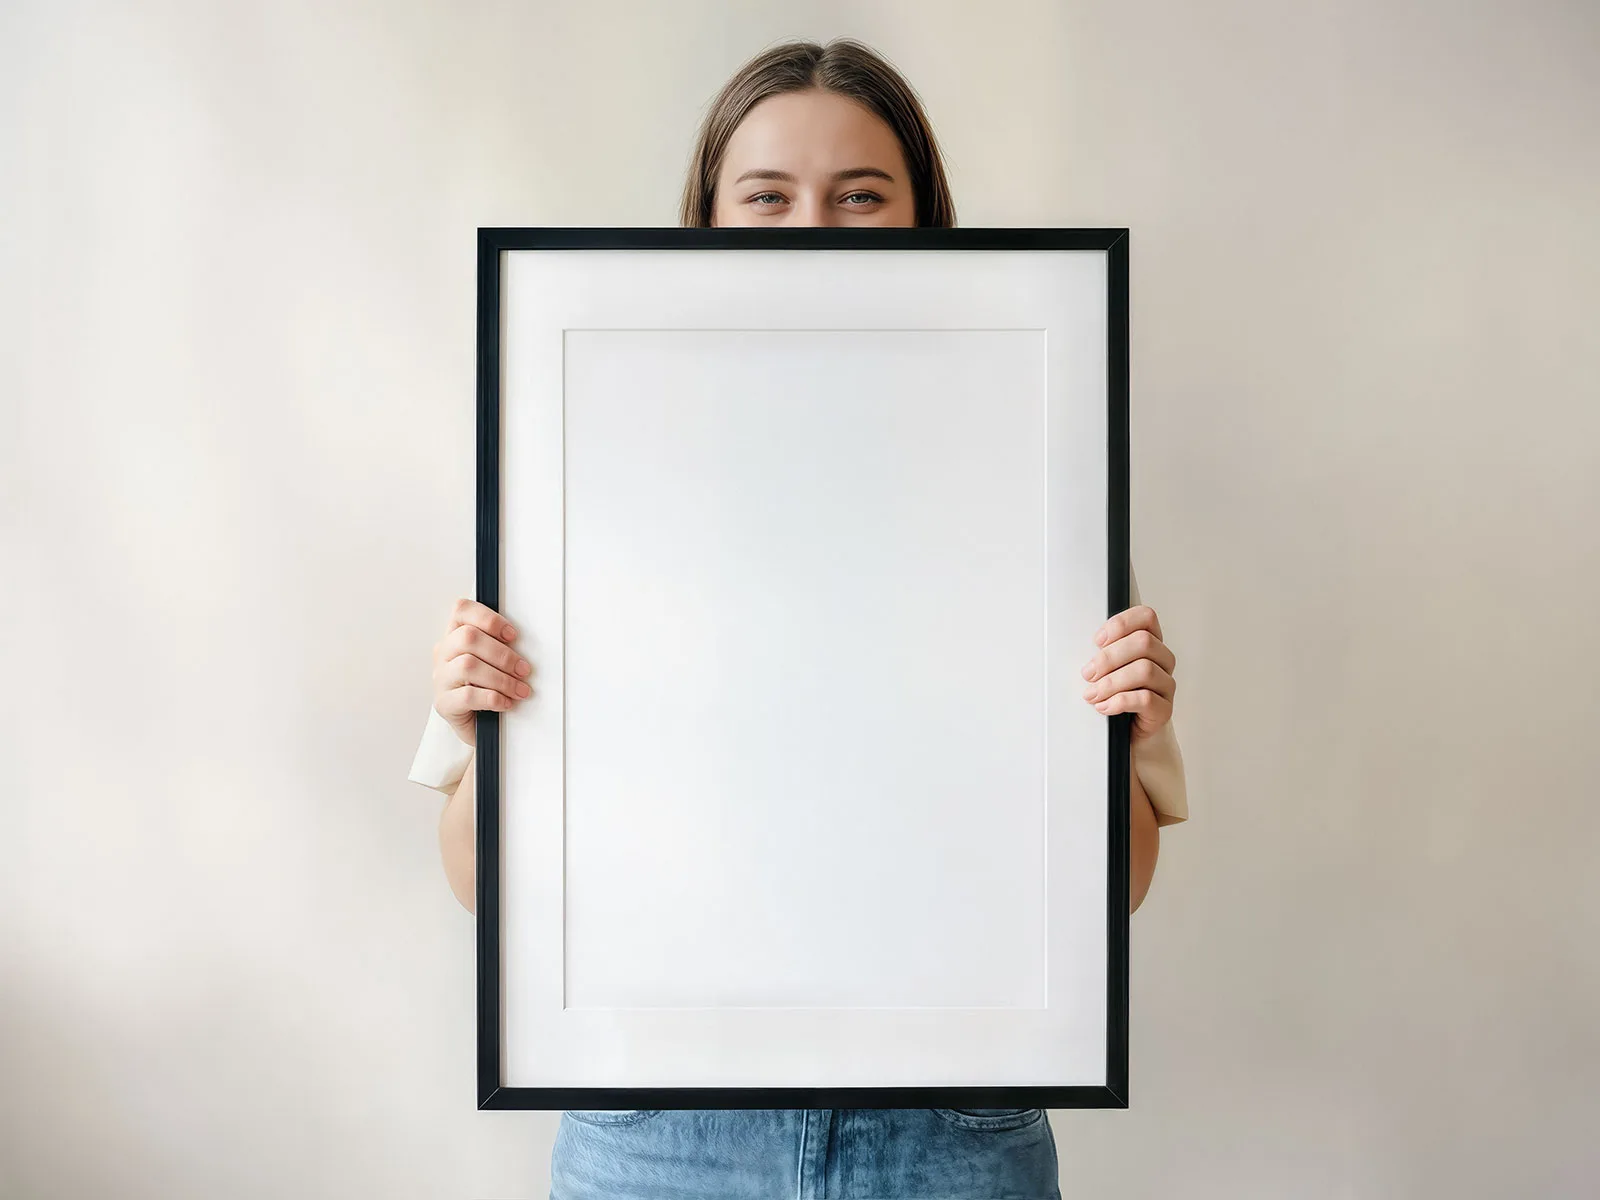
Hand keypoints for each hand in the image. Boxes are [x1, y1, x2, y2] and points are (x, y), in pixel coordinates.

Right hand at [430, 598, 534, 745]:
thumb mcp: (492, 662)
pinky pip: (468, 696)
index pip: (462, 611)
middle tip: (523, 669)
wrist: (475, 726)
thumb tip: (526, 644)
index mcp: (454, 636)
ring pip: (468, 665)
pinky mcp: (444, 703)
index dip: (488, 618)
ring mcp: (441, 678)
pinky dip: (493, 698)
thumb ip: (500, 646)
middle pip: (468, 638)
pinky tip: (506, 702)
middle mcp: (443, 654)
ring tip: (519, 690)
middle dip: (502, 653)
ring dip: (501, 678)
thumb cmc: (485, 688)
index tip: (512, 635)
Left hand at [1081, 605, 1176, 742]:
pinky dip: (1119, 701)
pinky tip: (1104, 707)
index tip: (1097, 640)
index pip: (1146, 617)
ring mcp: (1166, 684)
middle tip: (1087, 673)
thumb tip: (1076, 648)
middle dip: (1109, 657)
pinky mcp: (1164, 709)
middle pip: (1143, 643)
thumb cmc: (1115, 695)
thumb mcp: (1105, 669)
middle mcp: (1162, 660)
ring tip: (1092, 694)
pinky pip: (1145, 699)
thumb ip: (1100, 654)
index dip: (1122, 623)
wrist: (1128, 732)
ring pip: (1145, 670)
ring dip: (1111, 682)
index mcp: (1150, 643)